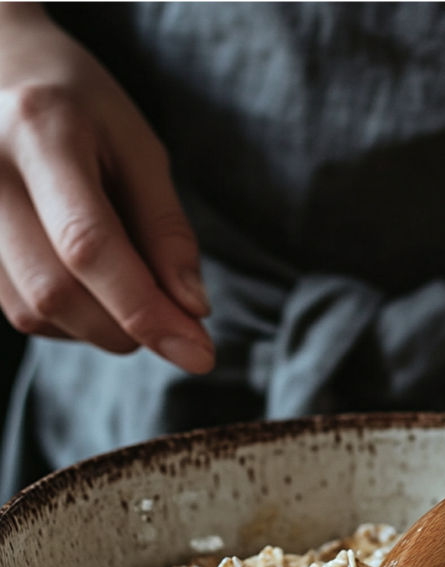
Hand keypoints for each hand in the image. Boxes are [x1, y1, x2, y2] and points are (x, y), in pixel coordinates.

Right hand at [0, 2, 213, 371]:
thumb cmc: (80, 108)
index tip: (199, 353)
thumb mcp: (139, 148)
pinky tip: (90, 287)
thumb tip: (192, 310)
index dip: (146, 310)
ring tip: (130, 291)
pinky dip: (69, 320)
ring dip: (99, 328)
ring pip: (33, 312)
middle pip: (55, 291)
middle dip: (128, 329)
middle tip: (175, 326)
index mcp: (38, 131)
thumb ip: (166, 230)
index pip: (89, 245)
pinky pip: (17, 310)